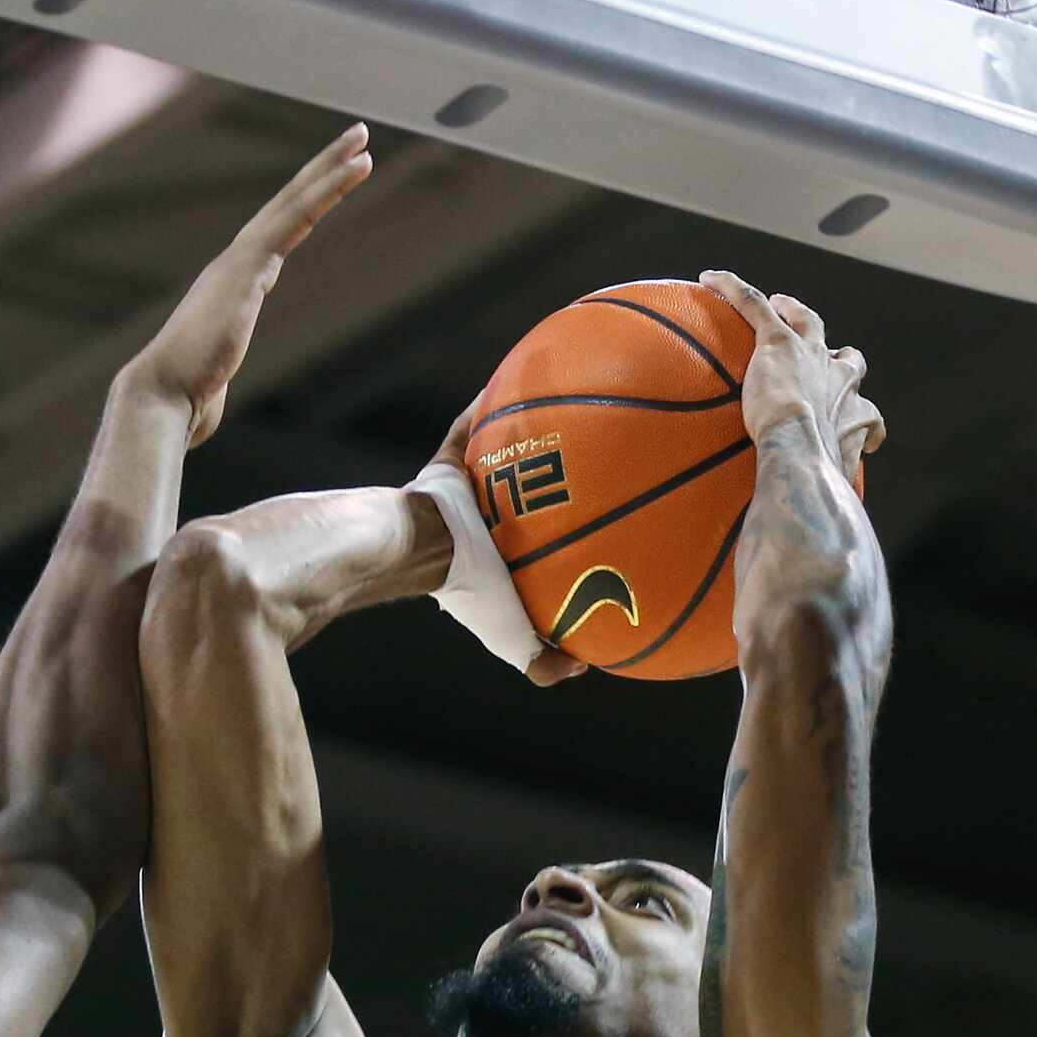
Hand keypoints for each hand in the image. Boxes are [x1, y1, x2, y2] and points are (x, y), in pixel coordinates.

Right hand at [131, 125, 374, 447]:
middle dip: (319, 172)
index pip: (275, 239)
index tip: (328, 187)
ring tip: (361, 139)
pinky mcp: (249, 264)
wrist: (160, 396)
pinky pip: (296, 215)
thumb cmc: (182, 402)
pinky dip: (327, 188)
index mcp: (228, 289)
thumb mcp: (208, 386)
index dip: (303, 209)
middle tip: (354, 140)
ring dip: (329, 168)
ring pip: (293, 201)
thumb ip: (214, 381)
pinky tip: (356, 167)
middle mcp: (232, 266)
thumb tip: (204, 404)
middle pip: (285, 207)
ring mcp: (239, 261)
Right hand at [419, 394, 586, 686]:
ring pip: (507, 451)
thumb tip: (584, 667)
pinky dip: (497, 399)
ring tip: (582, 405)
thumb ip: (545, 663)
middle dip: (563, 478)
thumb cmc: (469, 591)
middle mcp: (490, 517)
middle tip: (611, 456)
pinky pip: (477, 420)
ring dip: (534, 431)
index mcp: (506, 554)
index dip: (575, 532)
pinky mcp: (453, 455)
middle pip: (533, 491)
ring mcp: (470, 485)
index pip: (547, 543)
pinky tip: (538, 369)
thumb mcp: (513, 638)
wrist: (420, 549)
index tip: (616, 519)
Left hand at [700, 271, 886, 480]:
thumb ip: (816, 498)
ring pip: (803, 320)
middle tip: (815, 342)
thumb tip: (797, 531)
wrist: (799, 449)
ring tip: (778, 302)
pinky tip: (709, 279)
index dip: (851, 398)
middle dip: (830, 348)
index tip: (845, 404)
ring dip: (792, 310)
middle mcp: (838, 375)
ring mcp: (809, 353)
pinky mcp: (777, 341)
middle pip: (842, 354)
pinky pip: (753, 305)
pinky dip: (733, 290)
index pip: (858, 399)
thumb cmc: (812, 476)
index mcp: (852, 408)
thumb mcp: (823, 488)